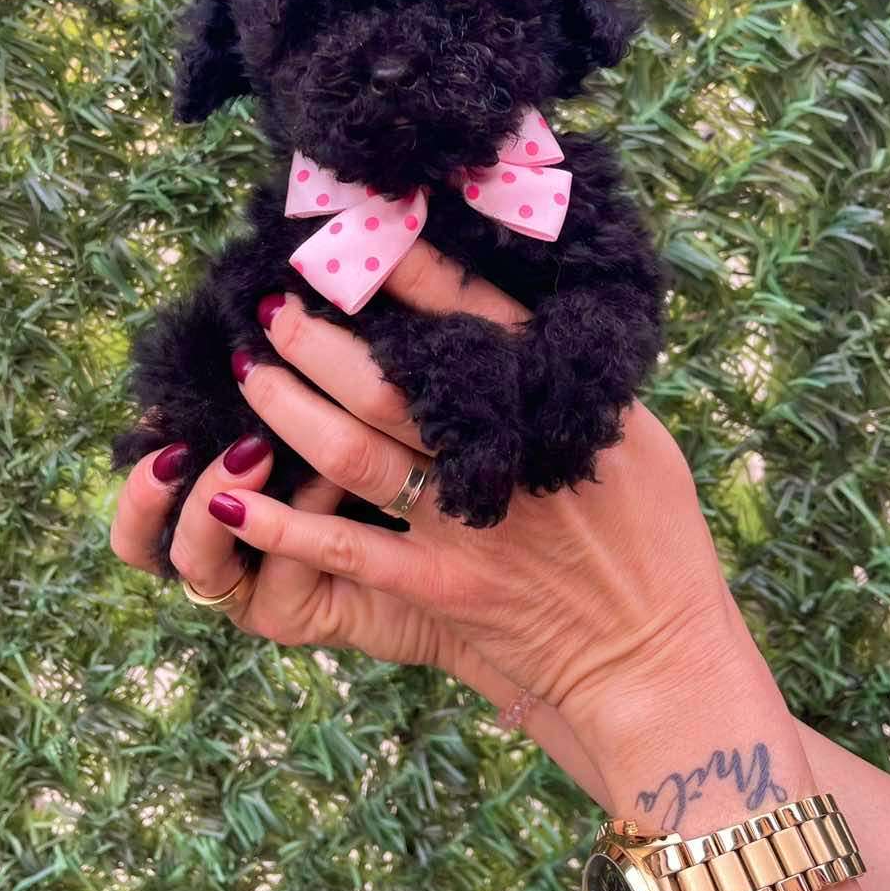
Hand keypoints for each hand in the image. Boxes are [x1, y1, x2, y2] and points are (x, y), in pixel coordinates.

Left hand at [168, 239, 748, 776]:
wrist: (660, 658)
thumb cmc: (657, 542)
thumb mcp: (642, 438)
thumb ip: (576, 383)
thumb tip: (521, 321)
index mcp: (555, 402)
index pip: (471, 317)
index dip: (406, 270)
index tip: (359, 232)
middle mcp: (504, 452)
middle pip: (390, 380)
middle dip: (320, 337)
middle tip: (270, 304)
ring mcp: (468, 522)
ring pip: (353, 452)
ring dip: (289, 406)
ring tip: (248, 368)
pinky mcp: (441, 587)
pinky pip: (344, 549)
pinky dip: (280, 523)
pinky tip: (229, 494)